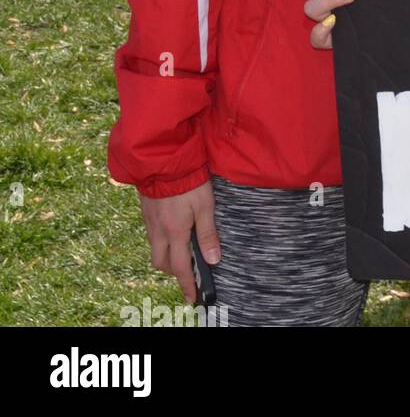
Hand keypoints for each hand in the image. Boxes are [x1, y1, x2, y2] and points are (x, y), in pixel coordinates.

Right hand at [139, 180, 218, 302]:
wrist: (165, 160)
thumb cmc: (189, 182)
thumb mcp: (205, 206)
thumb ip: (208, 233)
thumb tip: (213, 260)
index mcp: (174, 232)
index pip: (180, 267)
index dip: (187, 284)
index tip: (192, 298)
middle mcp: (158, 231)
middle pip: (161, 263)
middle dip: (174, 271)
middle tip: (188, 270)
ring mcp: (150, 222)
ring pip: (155, 250)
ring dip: (167, 256)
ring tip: (182, 252)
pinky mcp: (146, 212)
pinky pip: (152, 236)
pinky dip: (161, 241)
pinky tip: (172, 232)